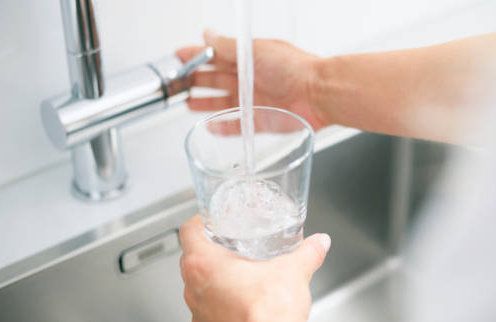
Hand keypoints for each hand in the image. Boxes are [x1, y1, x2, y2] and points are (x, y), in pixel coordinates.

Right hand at [176, 29, 330, 130]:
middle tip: (177, 83)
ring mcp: (255, 101)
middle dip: (196, 81)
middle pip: (217, 80)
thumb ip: (228, 47)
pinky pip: (237, 126)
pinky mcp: (262, 121)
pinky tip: (210, 126)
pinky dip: (223, 127)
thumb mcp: (255, 52)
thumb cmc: (295, 68)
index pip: (216, 56)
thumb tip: (207, 35)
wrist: (319, 93)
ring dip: (206, 103)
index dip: (196, 56)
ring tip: (187, 103)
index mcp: (249, 59)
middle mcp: (251, 79)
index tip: (178, 57)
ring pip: (224, 102)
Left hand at [179, 214, 330, 321]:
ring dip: (214, 277)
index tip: (212, 218)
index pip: (189, 230)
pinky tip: (241, 300)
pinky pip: (208, 309)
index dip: (201, 220)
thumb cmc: (267, 314)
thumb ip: (308, 253)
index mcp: (204, 264)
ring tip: (239, 272)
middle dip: (211, 248)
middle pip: (191, 257)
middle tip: (230, 242)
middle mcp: (194, 288)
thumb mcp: (294, 272)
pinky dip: (221, 302)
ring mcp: (198, 311)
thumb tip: (319, 243)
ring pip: (198, 285)